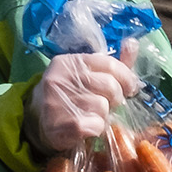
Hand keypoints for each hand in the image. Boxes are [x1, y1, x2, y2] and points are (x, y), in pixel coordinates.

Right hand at [28, 52, 143, 154]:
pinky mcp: (63, 123)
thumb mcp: (86, 74)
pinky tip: (86, 126)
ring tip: (91, 114)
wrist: (38, 121)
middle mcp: (61, 78)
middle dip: (115, 98)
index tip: (129, 88)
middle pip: (110, 86)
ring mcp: (59, 101)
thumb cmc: (70, 96)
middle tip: (108, 104)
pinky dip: (97, 129)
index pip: (110, 64)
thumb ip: (112, 64)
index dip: (126, 78)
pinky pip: (97, 125)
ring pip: (103, 107)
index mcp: (69, 62)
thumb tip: (133, 43)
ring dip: (103, 115)